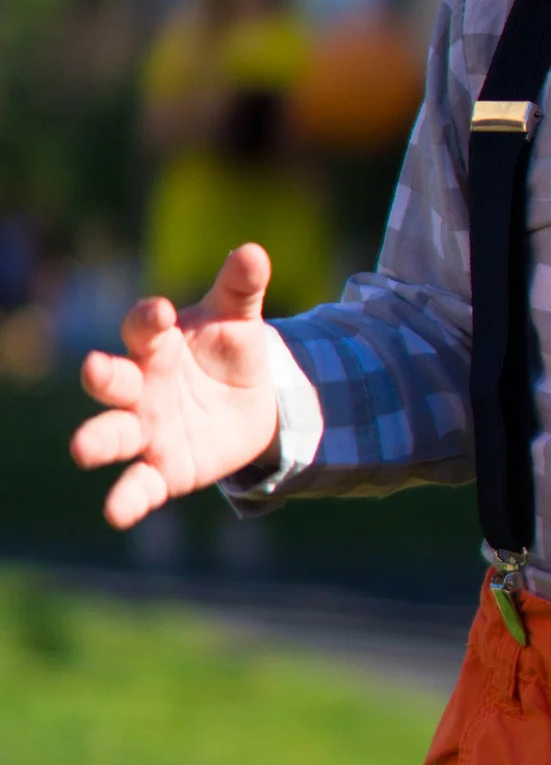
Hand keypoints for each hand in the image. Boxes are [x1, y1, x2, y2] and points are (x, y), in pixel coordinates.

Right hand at [69, 244, 279, 528]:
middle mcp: (142, 388)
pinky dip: (126, 499)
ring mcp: (147, 430)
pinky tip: (115, 514)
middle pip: (114, 381)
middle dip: (104, 377)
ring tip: (82, 449)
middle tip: (95, 370)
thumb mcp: (240, 320)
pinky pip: (139, 486)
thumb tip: (254, 250)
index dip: (148, 320)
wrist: (250, 404)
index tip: (159, 312)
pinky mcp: (162, 470)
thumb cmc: (229, 353)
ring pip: (113, 435)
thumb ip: (241, 289)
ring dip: (98, 440)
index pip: (143, 328)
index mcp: (158, 346)